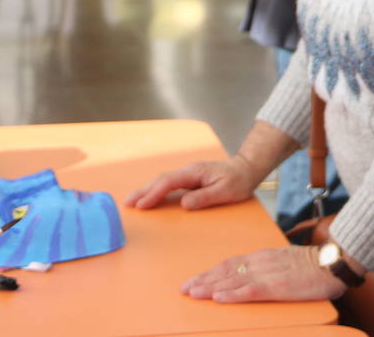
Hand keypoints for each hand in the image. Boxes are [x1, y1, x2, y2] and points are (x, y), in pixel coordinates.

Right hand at [124, 156, 261, 210]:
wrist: (246, 169)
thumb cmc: (238, 181)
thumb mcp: (225, 192)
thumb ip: (204, 198)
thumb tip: (183, 204)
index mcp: (195, 172)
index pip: (169, 182)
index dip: (154, 193)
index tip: (142, 204)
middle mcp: (188, 171)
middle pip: (161, 179)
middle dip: (143, 190)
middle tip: (127, 203)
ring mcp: (188, 175)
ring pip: (163, 181)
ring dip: (147, 190)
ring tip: (132, 201)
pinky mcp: (189, 180)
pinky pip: (169, 184)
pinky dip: (156, 190)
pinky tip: (149, 197)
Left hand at [182, 247, 345, 302]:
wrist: (333, 261)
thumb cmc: (313, 265)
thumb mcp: (285, 262)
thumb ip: (268, 267)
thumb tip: (254, 275)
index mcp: (262, 257)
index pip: (230, 264)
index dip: (210, 272)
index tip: (194, 280)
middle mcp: (260, 263)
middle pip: (225, 271)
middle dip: (203, 280)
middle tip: (185, 289)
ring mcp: (267, 274)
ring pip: (232, 280)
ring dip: (210, 287)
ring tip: (193, 293)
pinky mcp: (277, 286)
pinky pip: (250, 291)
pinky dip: (232, 294)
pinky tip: (220, 298)